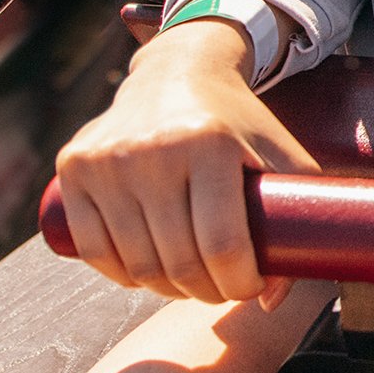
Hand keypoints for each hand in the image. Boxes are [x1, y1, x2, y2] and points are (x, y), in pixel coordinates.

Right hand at [51, 19, 317, 304]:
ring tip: (190, 283)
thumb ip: (300, 219)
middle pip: (180, 261)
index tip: (250, 287)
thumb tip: (271, 301)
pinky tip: (146, 274)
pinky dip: (121, 275)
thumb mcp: (281, 155)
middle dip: (207, 292)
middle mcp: (154, 148)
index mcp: (210, 143)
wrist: (177, 70)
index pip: (223, 245)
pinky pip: (94, 249)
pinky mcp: (74, 166)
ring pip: (137, 264)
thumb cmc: (237, 122)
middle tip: (221, 288)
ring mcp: (108, 158)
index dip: (240, 283)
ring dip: (167, 290)